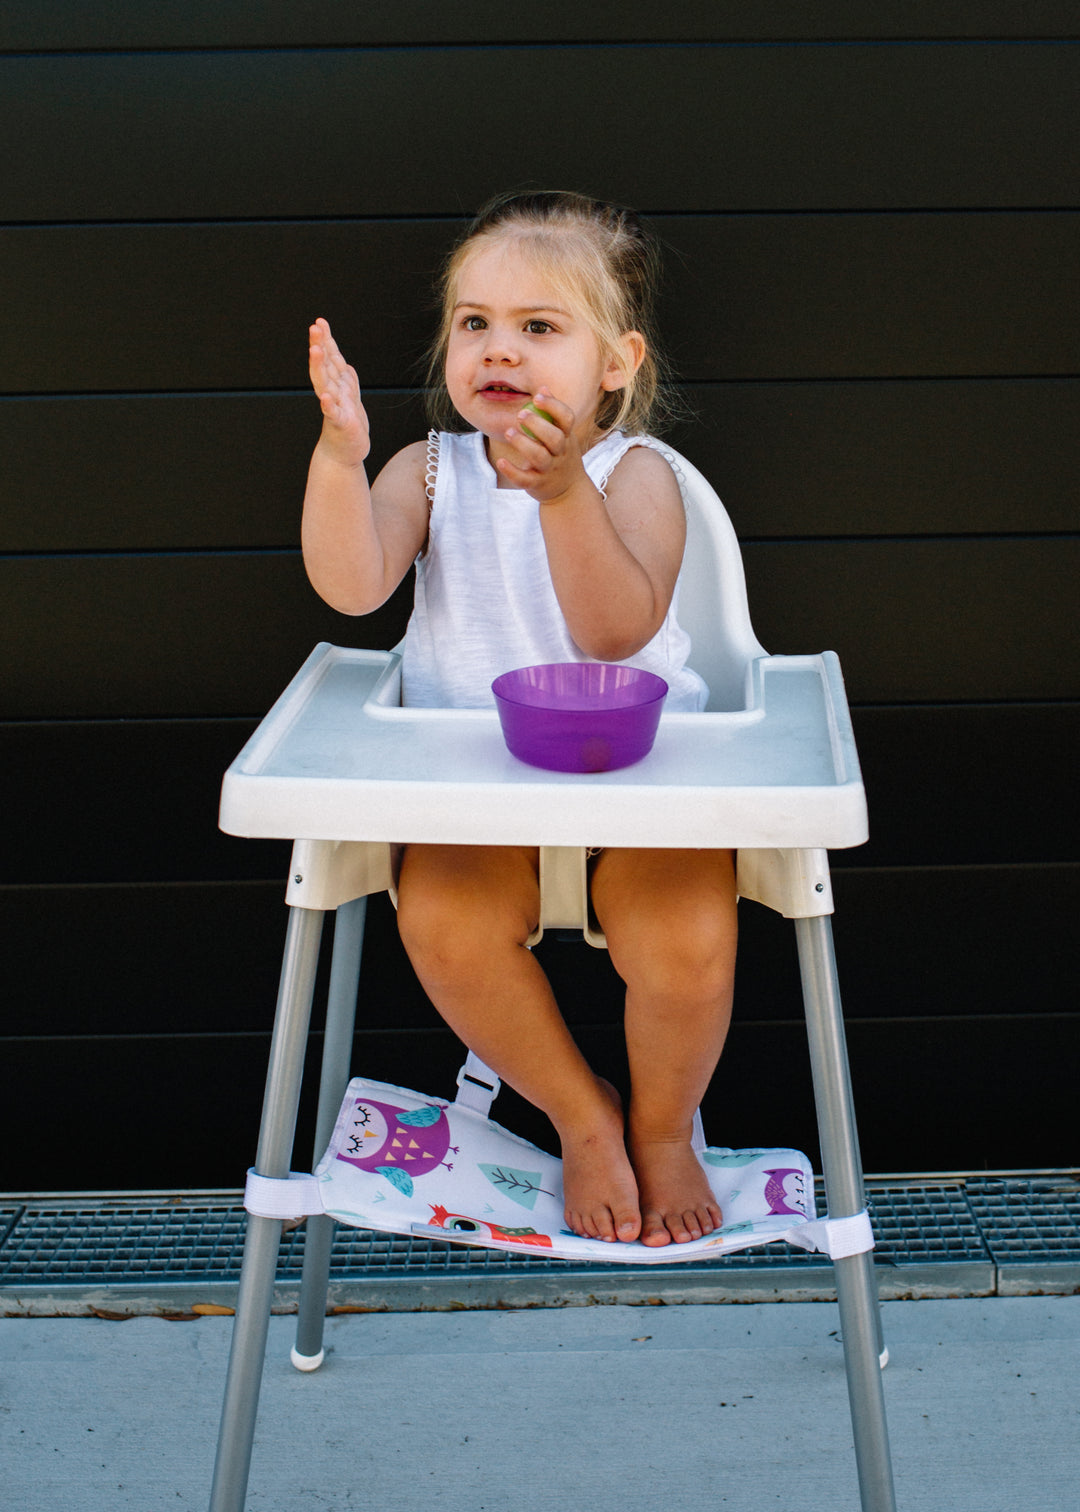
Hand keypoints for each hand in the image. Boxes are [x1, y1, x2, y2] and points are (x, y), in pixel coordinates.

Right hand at [309, 318, 369, 463]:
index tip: (320, 322)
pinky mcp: (339, 424)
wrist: (345, 453)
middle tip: (314, 328)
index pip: (330, 359)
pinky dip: (329, 406)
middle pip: (323, 366)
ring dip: (319, 367)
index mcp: (336, 385)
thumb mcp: (350, 398)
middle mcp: (332, 393)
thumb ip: (346, 380)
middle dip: (319, 346)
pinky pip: (333, 413)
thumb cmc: (346, 425)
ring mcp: (334, 407)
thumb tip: (344, 363)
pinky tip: (325, 397)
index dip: (326, 341)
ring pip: (325, 385)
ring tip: (315, 351)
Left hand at [495, 390, 586, 503]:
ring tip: (509, 432)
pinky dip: (512, 471)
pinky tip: (501, 462)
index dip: (554, 406)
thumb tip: (543, 387)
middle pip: (554, 438)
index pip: (566, 419)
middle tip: (521, 414)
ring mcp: (550, 470)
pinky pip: (525, 479)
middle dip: (538, 425)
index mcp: (567, 437)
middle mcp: (561, 453)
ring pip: (540, 457)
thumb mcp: (563, 435)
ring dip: (524, 444)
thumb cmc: (560, 455)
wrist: (568, 491)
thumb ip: (552, 413)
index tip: (538, 396)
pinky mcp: (537, 484)